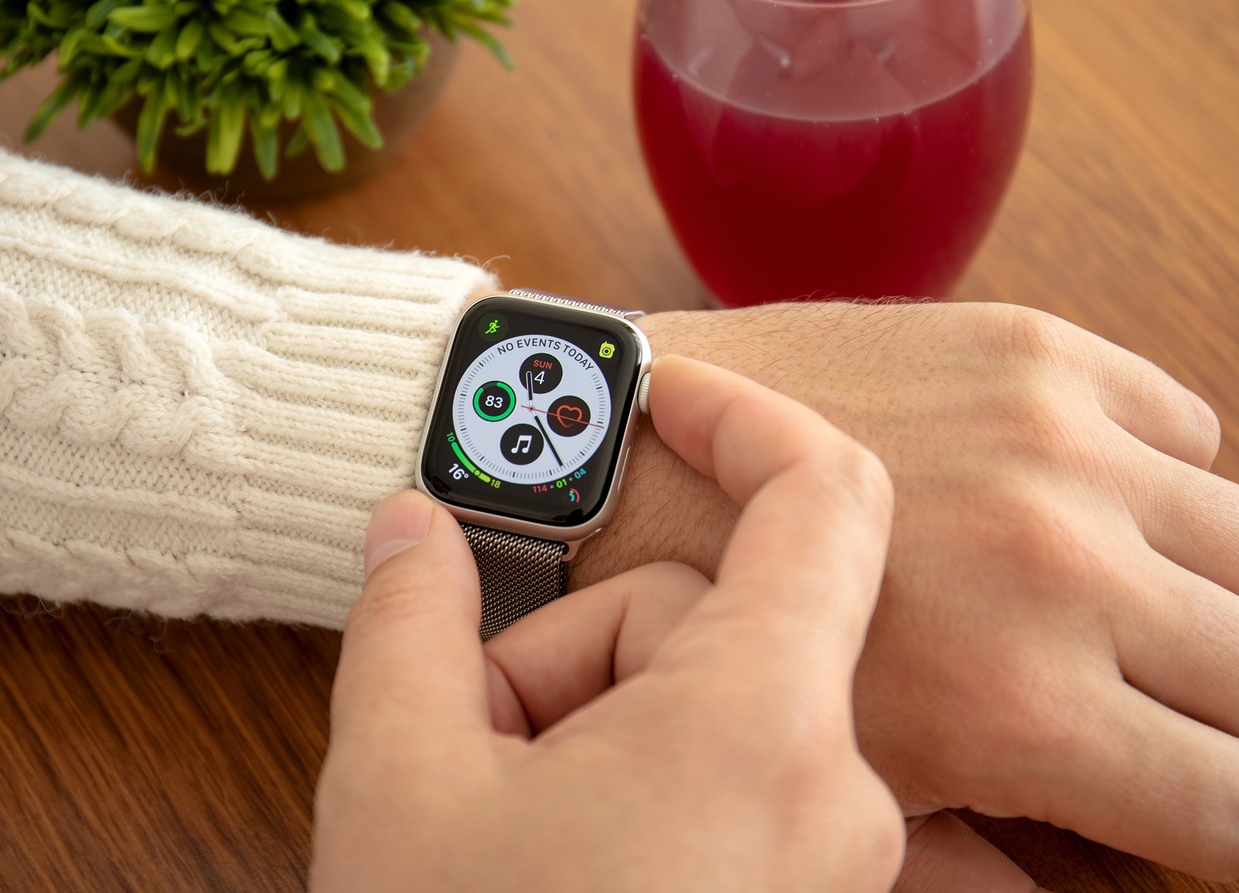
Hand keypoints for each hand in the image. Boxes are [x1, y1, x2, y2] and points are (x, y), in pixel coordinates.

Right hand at [312, 357, 903, 892]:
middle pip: (709, 622)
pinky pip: (738, 784)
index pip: (822, 494)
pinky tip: (564, 848)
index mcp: (758, 735)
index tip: (659, 392)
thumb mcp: (401, 782)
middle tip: (475, 738)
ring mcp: (834, 869)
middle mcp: (836, 801)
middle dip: (576, 651)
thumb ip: (407, 612)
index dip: (740, 412)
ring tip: (504, 818)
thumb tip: (409, 524)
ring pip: (713, 708)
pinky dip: (648, 784)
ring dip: (595, 731)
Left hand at [579, 301, 1238, 880]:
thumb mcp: (847, 780)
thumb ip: (992, 836)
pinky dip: (1151, 472)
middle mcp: (1062, 568)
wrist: (615, 456)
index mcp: (1020, 705)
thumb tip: (1087, 871)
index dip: (1219, 817)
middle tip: (1145, 691)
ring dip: (1204, 583)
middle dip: (1227, 704)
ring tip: (1113, 587)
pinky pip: (1190, 425)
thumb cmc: (705, 631)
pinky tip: (1070, 491)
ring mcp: (1056, 443)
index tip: (1173, 789)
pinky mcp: (1031, 348)